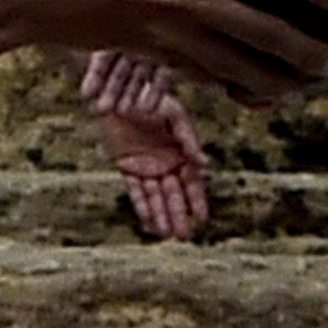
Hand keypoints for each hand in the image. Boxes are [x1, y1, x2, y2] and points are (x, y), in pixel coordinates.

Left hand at [82, 47, 213, 240]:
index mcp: (182, 152)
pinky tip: (149, 220)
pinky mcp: (127, 165)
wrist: (122, 91)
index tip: (202, 218)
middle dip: (179, 214)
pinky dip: (142, 204)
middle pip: (174, 194)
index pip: (192, 182)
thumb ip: (189, 139)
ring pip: (156, 196)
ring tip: (168, 234)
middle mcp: (166, 162)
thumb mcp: (175, 115)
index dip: (196, 200)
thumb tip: (205, 163)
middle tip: (184, 236)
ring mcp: (147, 166)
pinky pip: (135, 189)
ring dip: (162, 214)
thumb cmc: (154, 98)